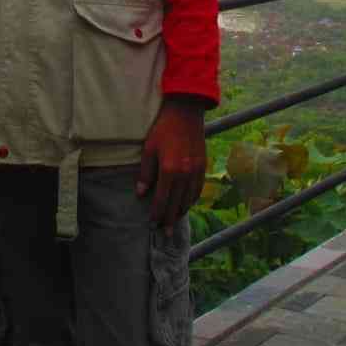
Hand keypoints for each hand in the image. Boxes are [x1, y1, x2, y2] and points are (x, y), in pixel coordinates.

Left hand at [136, 97, 207, 234]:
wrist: (186, 112)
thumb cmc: (163, 129)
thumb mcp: (149, 149)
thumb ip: (146, 173)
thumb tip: (141, 193)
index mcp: (170, 171)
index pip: (162, 200)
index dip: (157, 214)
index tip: (152, 224)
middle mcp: (185, 174)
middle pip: (177, 204)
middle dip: (169, 219)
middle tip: (165, 233)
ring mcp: (197, 171)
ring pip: (189, 199)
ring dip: (181, 212)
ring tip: (174, 221)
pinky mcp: (203, 166)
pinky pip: (198, 190)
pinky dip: (192, 200)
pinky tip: (186, 204)